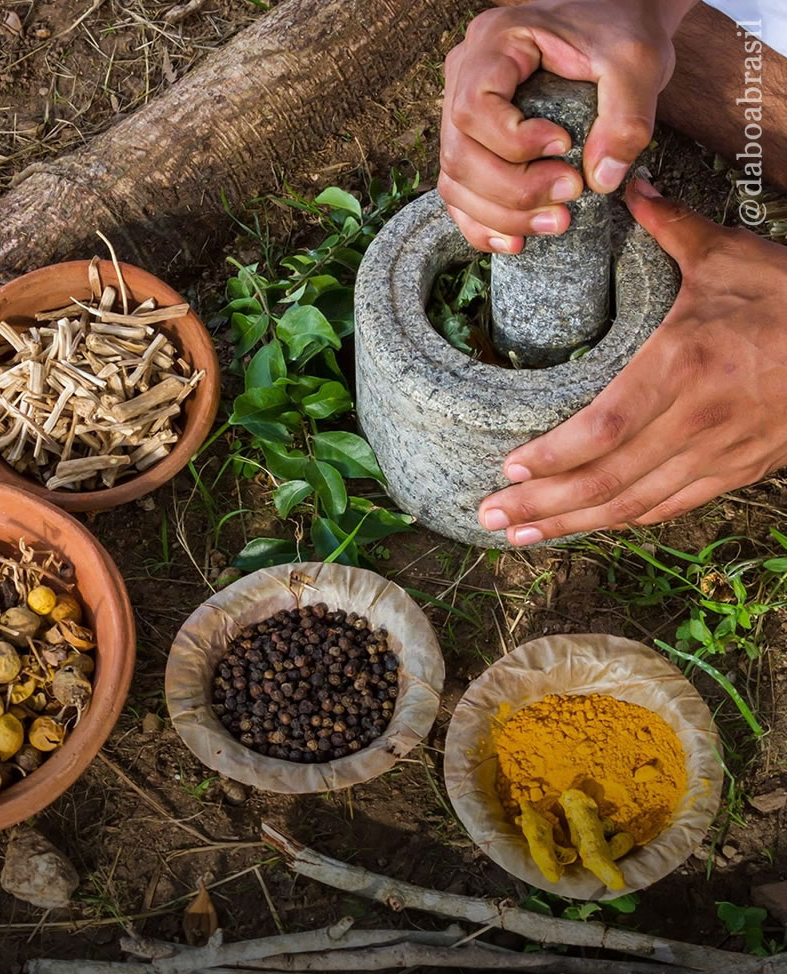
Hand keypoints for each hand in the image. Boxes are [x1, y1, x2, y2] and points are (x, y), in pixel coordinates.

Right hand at [440, 0, 692, 252]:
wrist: (615, 19)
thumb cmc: (620, 28)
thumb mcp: (637, 60)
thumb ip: (627, 115)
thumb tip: (601, 180)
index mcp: (494, 42)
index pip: (473, 109)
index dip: (512, 144)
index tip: (565, 147)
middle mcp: (464, 76)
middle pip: (459, 156)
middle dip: (512, 192)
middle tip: (568, 199)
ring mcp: (459, 114)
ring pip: (455, 183)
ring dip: (501, 217)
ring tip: (556, 223)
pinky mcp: (471, 144)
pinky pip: (460, 195)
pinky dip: (484, 224)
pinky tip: (517, 241)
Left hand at [478, 178, 786, 544]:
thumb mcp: (730, 256)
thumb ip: (671, 228)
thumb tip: (628, 187)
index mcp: (685, 365)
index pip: (605, 427)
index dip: (553, 457)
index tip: (507, 469)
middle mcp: (698, 420)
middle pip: (606, 478)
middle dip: (541, 504)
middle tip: (488, 517)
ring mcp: (720, 453)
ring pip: (632, 503)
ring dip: (571, 523)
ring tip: (518, 534)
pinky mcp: (737, 471)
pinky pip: (669, 506)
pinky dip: (621, 519)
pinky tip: (584, 525)